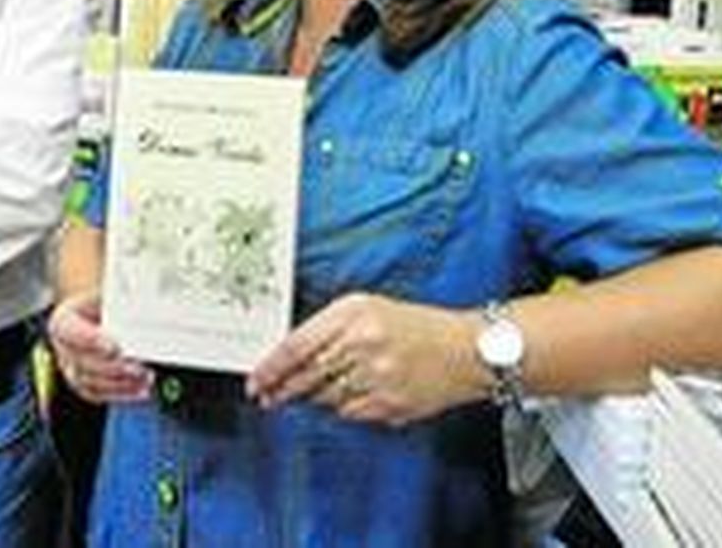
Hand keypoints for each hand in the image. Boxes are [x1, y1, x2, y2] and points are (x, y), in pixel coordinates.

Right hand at [47, 291, 151, 403]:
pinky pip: (100, 394)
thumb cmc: (104, 302)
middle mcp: (64, 348)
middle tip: (136, 366)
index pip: (69, 331)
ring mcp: (72, 368)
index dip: (91, 340)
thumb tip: (146, 306)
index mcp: (63, 321)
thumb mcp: (109, 295)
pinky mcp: (85, 384)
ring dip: (120, 383)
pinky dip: (122, 393)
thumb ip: (120, 302)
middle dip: (113, 367)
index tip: (114, 346)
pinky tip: (140, 388)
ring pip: (91, 382)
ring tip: (144, 376)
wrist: (99, 313)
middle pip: (82, 362)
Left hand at [246, 293, 483, 426]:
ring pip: (324, 398)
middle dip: (281, 390)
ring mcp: (377, 378)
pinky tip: (349, 396)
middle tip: (266, 396)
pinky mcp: (389, 405)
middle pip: (305, 377)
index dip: (270, 368)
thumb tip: (290, 356)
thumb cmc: (415, 326)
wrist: (465, 350)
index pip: (297, 346)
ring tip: (309, 393)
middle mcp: (363, 345)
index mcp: (354, 316)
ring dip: (311, 398)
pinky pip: (348, 414)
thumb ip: (328, 327)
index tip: (255, 380)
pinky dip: (341, 408)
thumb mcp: (368, 308)